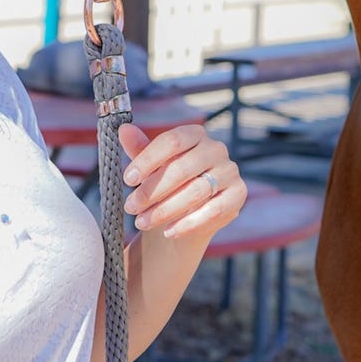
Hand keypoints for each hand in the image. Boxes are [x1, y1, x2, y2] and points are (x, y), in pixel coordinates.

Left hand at [120, 123, 245, 239]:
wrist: (188, 214)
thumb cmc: (167, 183)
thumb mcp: (152, 166)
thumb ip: (139, 149)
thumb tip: (122, 130)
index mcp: (195, 134)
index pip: (172, 141)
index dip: (148, 160)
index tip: (127, 179)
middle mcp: (216, 148)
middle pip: (182, 168)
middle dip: (153, 190)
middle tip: (130, 206)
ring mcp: (230, 171)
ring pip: (195, 191)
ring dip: (165, 210)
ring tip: (142, 222)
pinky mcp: (238, 195)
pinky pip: (213, 210)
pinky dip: (188, 223)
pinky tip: (168, 232)